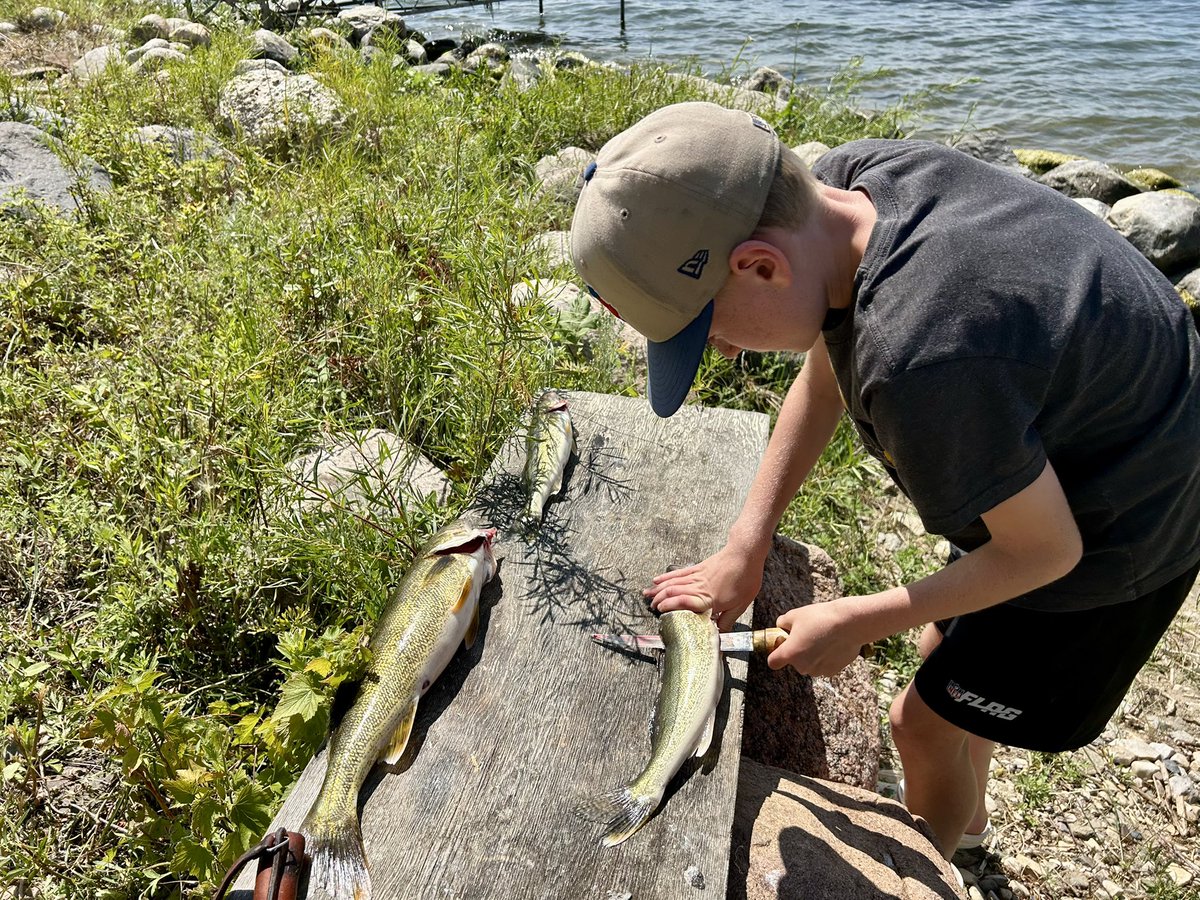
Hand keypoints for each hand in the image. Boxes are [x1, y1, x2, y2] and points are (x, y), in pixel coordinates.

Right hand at [645, 541, 766, 630]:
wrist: (745, 554)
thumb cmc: (746, 577)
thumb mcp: (741, 605)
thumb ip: (727, 620)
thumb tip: (720, 633)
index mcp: (709, 598)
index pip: (684, 602)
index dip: (670, 607)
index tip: (661, 612)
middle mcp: (700, 587)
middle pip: (674, 592)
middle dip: (660, 600)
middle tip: (651, 607)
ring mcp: (697, 576)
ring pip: (673, 582)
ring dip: (658, 589)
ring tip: (647, 595)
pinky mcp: (698, 568)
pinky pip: (679, 573)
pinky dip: (666, 577)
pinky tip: (657, 579)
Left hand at [766, 600, 868, 676]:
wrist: (850, 624)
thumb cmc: (820, 617)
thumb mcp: (795, 614)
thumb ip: (782, 623)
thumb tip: (781, 626)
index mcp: (790, 653)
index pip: (773, 662)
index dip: (775, 654)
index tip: (781, 646)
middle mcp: (802, 666)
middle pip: (794, 662)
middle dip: (798, 651)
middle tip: (806, 635)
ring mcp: (818, 671)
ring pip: (810, 664)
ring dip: (812, 656)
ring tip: (822, 637)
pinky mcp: (833, 671)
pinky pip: (824, 666)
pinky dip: (826, 658)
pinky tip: (832, 644)